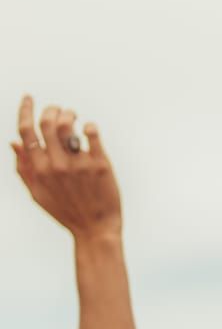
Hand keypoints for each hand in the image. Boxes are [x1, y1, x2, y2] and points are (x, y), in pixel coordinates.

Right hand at [12, 97, 121, 239]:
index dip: (25, 109)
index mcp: (39, 169)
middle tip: (58, 110)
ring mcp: (79, 164)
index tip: (29, 98)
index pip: (26, 131)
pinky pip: (92, 134)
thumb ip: (24, 168)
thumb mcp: (37, 193)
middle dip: (51, 109)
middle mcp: (57, 164)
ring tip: (73, 116)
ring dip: (69, 113)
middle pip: (47, 122)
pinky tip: (89, 128)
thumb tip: (13, 142)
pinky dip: (89, 126)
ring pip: (68, 125)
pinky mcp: (100, 165)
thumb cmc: (66, 212)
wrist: (95, 230)